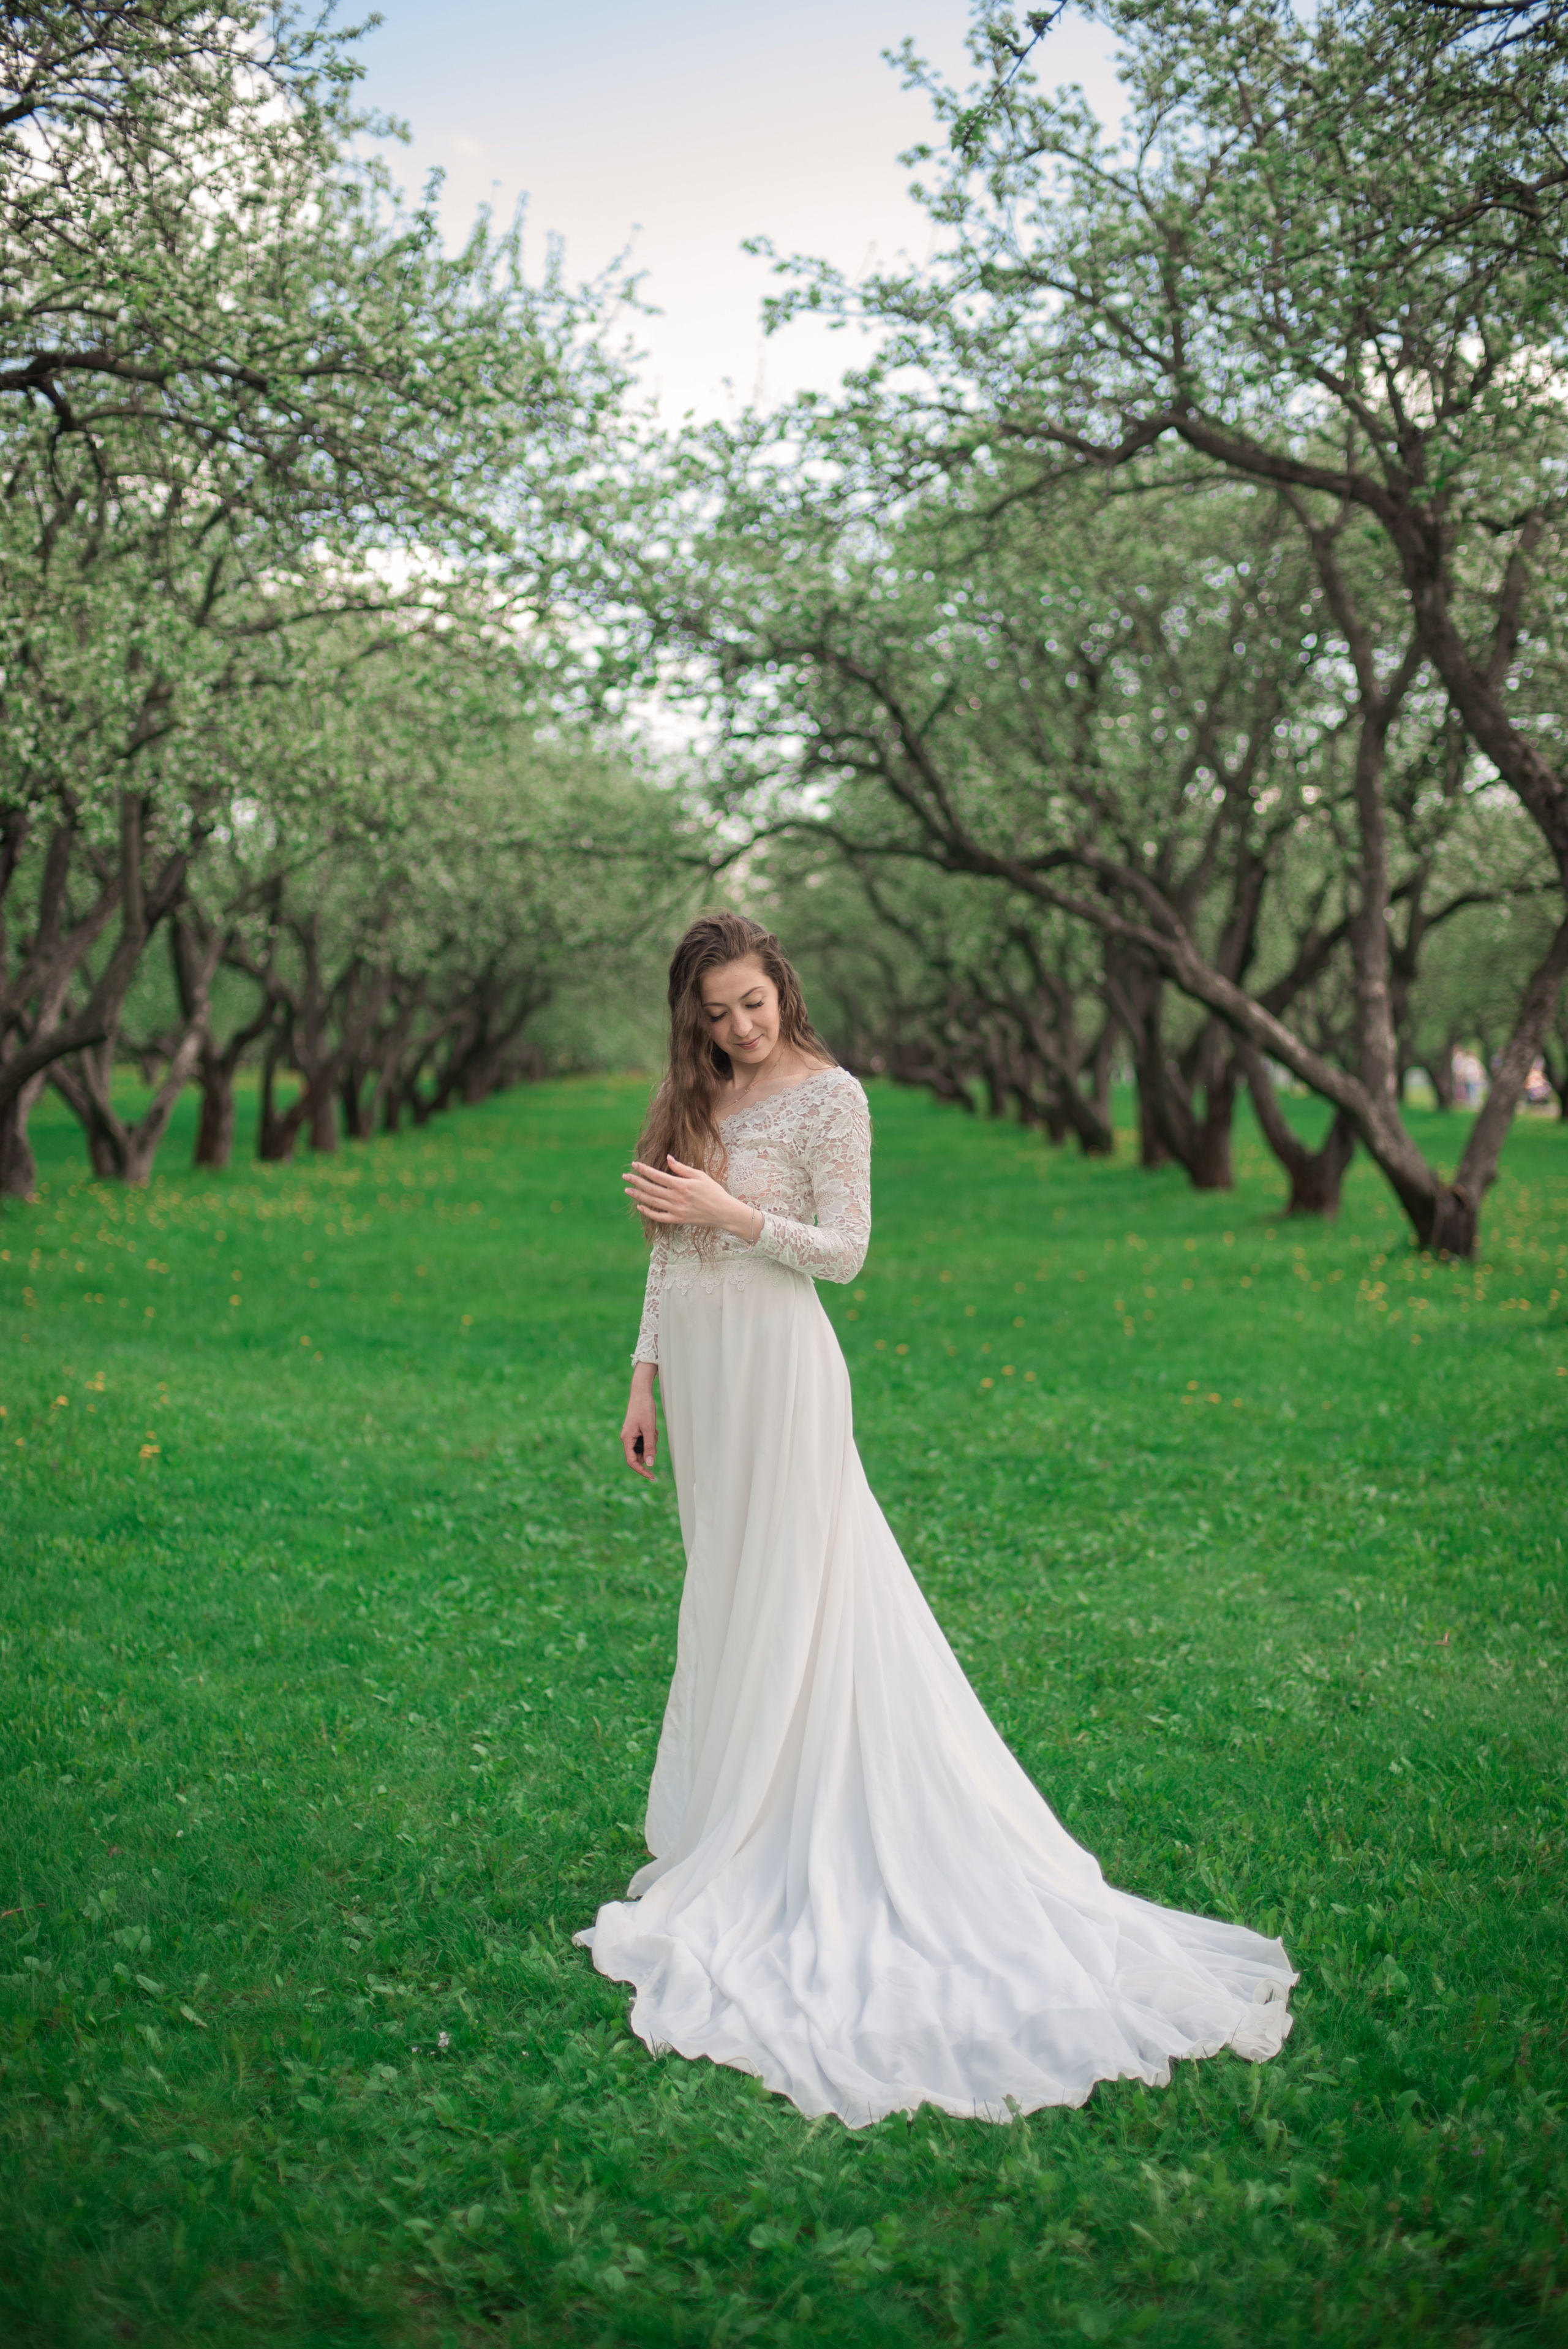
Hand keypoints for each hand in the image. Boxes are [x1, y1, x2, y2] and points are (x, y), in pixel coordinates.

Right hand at [622, 1363, 658, 1480]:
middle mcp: (627, 1438)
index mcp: (626, 1439)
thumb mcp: (649, 1429)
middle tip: (654, 1437)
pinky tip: (652, 1426)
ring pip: (643, 1447)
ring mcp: (631, 1435)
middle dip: (649, 1450)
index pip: (632, 1461)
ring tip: (653, 1429)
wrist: (641, 1393)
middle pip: (639, 1454)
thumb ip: (649, 1447)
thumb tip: (650, 1464)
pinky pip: (645, 1440)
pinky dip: (651, 1436)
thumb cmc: (644, 1409)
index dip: (642, 1471)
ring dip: (651, 1442)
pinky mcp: (636, 1431)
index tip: (652, 1477)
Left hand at [623, 1154, 759, 1241]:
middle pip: (651, 1188)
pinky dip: (648, 1212)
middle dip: (636, 1181)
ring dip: (638, 1195)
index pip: (657, 1176)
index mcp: (681, 1185)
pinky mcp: (677, 1219)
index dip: (644, 1170)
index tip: (634, 1164)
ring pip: (652, 1202)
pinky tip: (640, 1206)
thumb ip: (682, 1168)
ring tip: (628, 1190)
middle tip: (625, 1176)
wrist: (723, 1212)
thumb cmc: (713, 1191)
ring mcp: (676, 1210)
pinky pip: (659, 1217)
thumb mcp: (699, 1175)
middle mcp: (676, 1198)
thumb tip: (668, 1158)